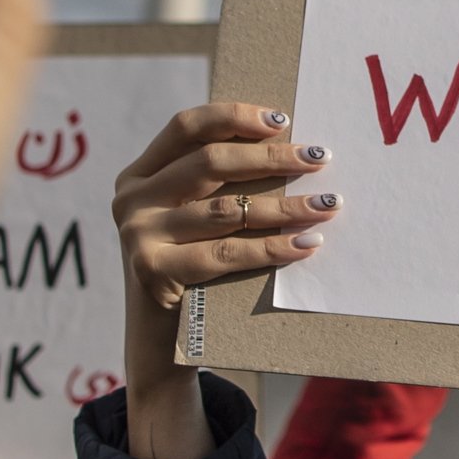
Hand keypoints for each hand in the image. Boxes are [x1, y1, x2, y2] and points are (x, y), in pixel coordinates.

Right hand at [109, 102, 334, 458]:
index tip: (283, 121)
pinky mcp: (152, 271)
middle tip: (319, 159)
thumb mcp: (190, 218)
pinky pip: (226, 254)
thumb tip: (289, 146)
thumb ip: (216, 184)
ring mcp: (138, 234)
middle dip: (271, 158)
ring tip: (326, 204)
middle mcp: (132, 198)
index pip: (186, 126)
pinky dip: (272, 247)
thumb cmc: (191, 267)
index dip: (234, 116)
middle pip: (210, 161)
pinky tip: (306, 244)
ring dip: (283, 205)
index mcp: (140, 173)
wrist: (161, 341)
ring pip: (225, 209)